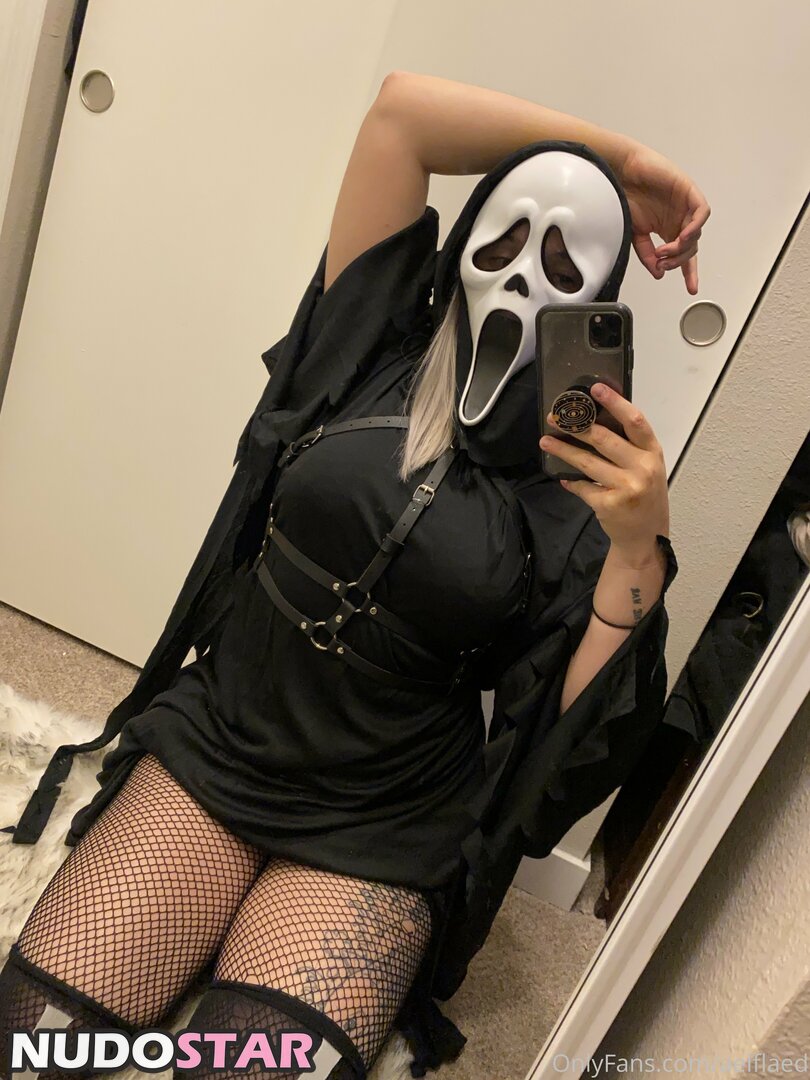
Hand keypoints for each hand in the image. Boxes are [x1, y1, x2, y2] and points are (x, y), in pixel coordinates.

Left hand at [539, 382, 668, 559]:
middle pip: (603, 439)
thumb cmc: (645, 495)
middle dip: (576, 426)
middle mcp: (643, 468)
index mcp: (653, 453)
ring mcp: (626, 487)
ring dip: (563, 450)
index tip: (595, 389)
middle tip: (555, 417)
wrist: (646, 536)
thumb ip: (629, 447)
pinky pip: (583, 486)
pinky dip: (572, 481)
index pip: (635, 421)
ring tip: (546, 441)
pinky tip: (564, 477)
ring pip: (587, 462)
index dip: (615, 403)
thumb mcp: (647, 467)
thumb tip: (592, 421)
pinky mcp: (609, 504)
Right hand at [618, 140, 710, 294]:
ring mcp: (685, 207)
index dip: (688, 272)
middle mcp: (679, 220)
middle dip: (678, 262)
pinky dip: (695, 227)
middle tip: (662, 264)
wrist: (621, 173)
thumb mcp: (634, 234)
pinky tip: (683, 236)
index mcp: (668, 230)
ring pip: (695, 234)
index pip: (683, 256)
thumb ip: (646, 254)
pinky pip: (701, 213)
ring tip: (664, 251)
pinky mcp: (689, 191)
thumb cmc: (625, 197)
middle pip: (690, 249)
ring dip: (682, 248)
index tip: (691, 289)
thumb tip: (659, 273)